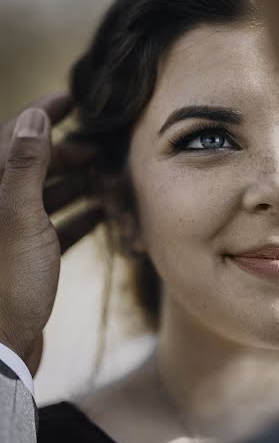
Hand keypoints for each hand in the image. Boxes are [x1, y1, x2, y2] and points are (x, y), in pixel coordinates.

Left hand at [0, 93, 102, 371]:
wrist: (4, 346)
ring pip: (47, 197)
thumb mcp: (19, 218)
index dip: (43, 113)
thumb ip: (25, 167)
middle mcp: (0, 208)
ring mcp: (15, 234)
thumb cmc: (9, 283)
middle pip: (34, 167)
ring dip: (76, 186)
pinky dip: (76, 219)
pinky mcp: (29, 258)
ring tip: (104, 177)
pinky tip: (99, 214)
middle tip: (100, 148)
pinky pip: (55, 228)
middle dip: (67, 154)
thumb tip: (34, 116)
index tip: (72, 96)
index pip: (16, 138)